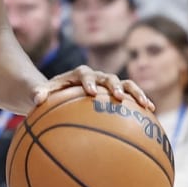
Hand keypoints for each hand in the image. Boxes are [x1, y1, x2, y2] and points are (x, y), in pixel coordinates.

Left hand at [33, 66, 154, 110]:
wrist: (61, 91)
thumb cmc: (50, 93)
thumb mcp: (41, 92)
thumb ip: (38, 93)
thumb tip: (36, 99)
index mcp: (79, 74)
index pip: (84, 74)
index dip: (88, 82)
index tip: (91, 92)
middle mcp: (97, 77)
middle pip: (108, 77)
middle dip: (115, 86)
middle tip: (118, 97)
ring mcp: (109, 84)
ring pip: (126, 84)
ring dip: (136, 93)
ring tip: (146, 105)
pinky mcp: (118, 93)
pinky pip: (132, 96)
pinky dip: (141, 101)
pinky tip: (152, 112)